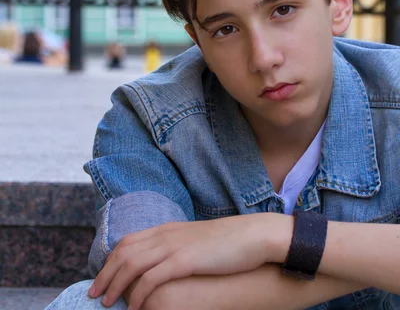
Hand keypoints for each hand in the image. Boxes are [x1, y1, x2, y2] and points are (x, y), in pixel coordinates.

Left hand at [89, 213, 291, 308]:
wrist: (254, 235)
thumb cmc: (230, 242)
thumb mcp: (197, 242)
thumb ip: (179, 248)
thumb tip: (167, 264)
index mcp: (168, 229)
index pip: (129, 241)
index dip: (112, 259)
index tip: (102, 277)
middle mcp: (166, 234)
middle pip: (124, 251)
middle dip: (105, 273)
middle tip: (94, 294)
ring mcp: (175, 245)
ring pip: (132, 263)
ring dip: (115, 284)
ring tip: (105, 303)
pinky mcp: (185, 259)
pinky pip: (152, 277)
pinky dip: (137, 293)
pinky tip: (133, 308)